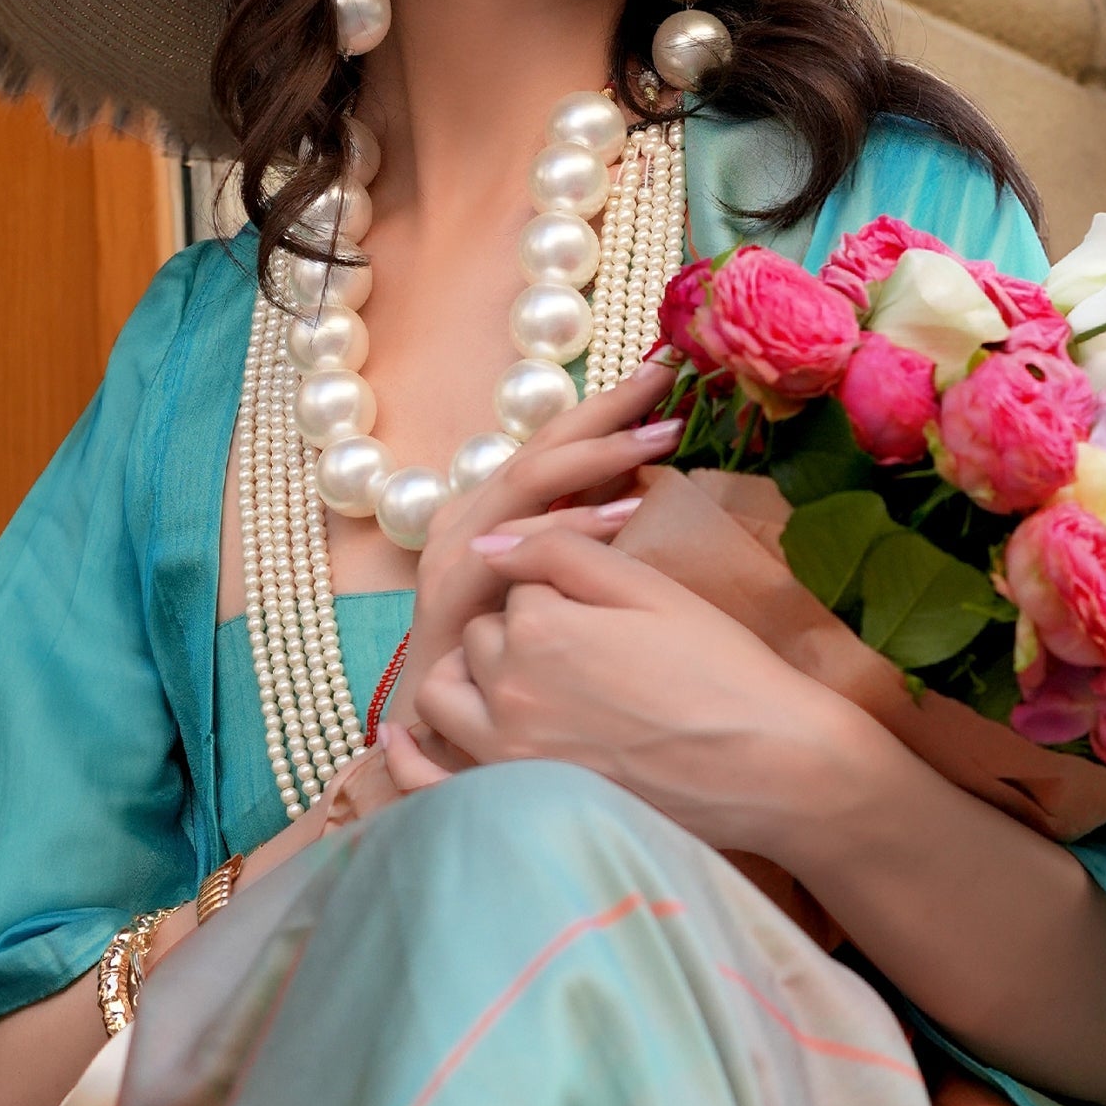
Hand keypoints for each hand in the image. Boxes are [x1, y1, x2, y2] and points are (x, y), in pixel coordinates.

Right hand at [389, 358, 682, 726]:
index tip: (663, 376)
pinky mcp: (451, 591)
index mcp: (490, 509)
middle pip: (542, 445)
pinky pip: (518, 544)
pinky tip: (623, 512)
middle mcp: (467, 518)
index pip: (553, 443)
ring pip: (529, 481)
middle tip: (667, 376)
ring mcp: (454, 551)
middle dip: (607, 409)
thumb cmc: (508, 663)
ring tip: (660, 436)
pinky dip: (572, 524)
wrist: (438, 729)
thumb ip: (580, 536)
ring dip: (599, 455)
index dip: (606, 408)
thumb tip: (640, 488)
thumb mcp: (551, 585)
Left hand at [410, 529, 868, 854]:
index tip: (603, 612)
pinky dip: (413, 759)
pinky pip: (432, 781)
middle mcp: (507, 689)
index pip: (516, 588)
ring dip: (471, 680)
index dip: (559, 593)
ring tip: (520, 683)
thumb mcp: (649, 588)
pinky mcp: (519, 801)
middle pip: (479, 639)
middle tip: (583, 650)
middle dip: (515, 634)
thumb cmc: (723, 672)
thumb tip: (491, 541)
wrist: (772, 766)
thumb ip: (560, 552)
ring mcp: (507, 753)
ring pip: (445, 696)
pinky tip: (406, 740)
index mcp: (538, 625)